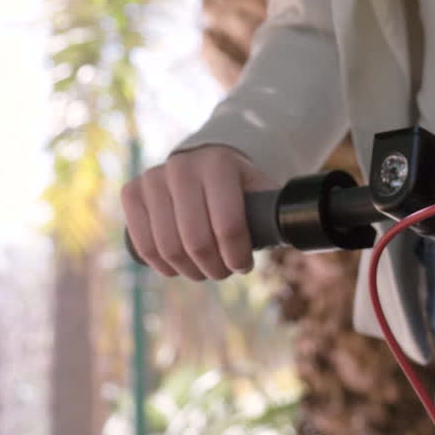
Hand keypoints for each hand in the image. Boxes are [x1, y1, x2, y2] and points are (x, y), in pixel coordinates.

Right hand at [121, 145, 276, 279]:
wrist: (203, 162)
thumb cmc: (239, 186)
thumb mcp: (261, 191)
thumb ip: (276, 212)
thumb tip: (302, 235)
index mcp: (219, 164)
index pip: (229, 226)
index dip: (237, 257)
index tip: (244, 266)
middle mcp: (182, 167)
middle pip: (196, 242)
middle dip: (214, 268)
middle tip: (224, 272)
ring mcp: (153, 178)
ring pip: (168, 247)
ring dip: (189, 270)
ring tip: (204, 271)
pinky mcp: (132, 192)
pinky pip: (143, 244)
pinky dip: (162, 265)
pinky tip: (177, 267)